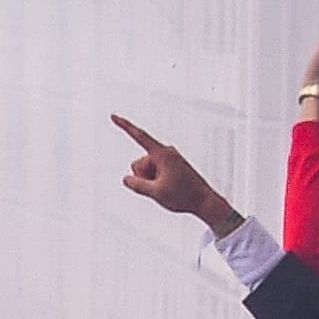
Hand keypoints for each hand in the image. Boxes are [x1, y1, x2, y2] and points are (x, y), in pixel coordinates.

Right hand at [111, 116, 240, 231]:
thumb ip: (136, 185)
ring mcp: (168, 159)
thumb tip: (126, 179)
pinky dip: (155, 181)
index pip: (139, 136)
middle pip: (138, 163)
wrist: (204, 201)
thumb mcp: (155, 193)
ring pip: (145, 169)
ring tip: (167, 189)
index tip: (113, 116)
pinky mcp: (170, 166)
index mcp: (163, 154)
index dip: (124, 126)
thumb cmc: (184, 196)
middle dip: (142, 176)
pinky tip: (168, 188)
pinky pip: (153, 172)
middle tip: (160, 187)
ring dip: (149, 180)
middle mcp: (166, 153)